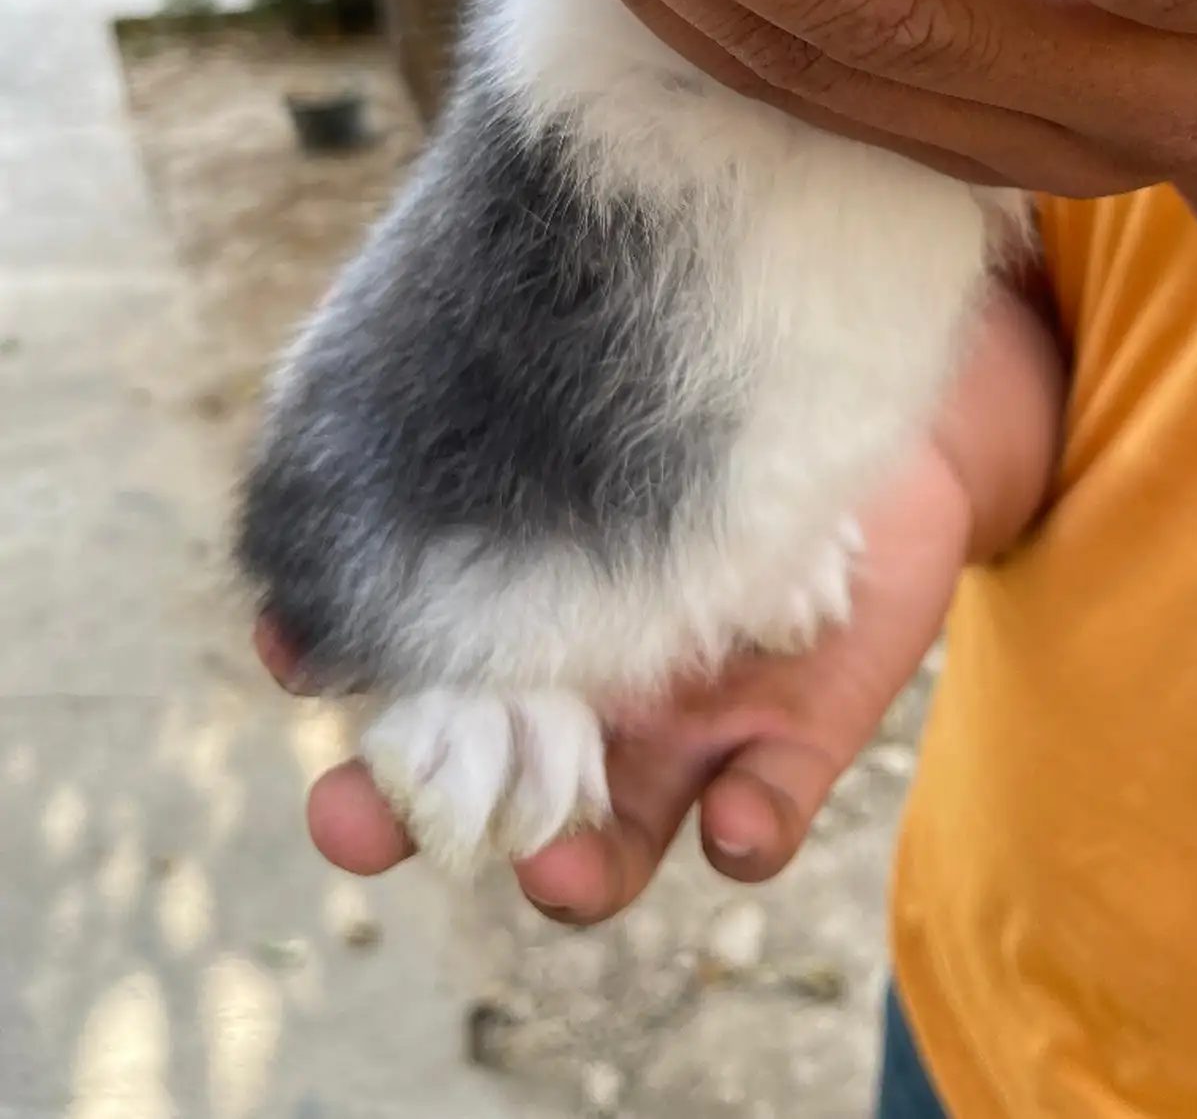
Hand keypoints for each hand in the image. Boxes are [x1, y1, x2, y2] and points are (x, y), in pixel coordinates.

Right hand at [256, 284, 1063, 914]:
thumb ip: (486, 415)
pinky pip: (766, 811)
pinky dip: (745, 832)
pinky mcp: (799, 735)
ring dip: (575, 869)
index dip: (339, 693)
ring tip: (556, 872)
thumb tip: (338, 419)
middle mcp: (585, 689)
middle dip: (408, 820)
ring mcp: (687, 724)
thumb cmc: (695, 370)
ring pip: (617, 837)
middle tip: (354, 825)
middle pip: (478, 789)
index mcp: (517, 614)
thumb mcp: (583, 382)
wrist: (858, 368)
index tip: (294, 677)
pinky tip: (732, 824)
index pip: (406, 693)